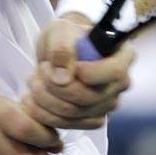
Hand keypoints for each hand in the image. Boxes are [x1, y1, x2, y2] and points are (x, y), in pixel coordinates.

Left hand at [21, 15, 134, 129]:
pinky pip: (67, 124)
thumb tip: (64, 76)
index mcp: (122, 56)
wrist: (57, 54)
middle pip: (90, 97)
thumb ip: (62, 47)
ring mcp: (106, 104)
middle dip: (56, 86)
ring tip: (33, 80)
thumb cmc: (65, 37)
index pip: (115, 71)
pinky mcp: (91, 119)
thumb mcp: (61, 30)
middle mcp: (119, 83)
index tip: (71, 65)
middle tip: (40, 69)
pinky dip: (44, 114)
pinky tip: (33, 99)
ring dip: (46, 99)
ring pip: (74, 113)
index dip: (91, 73)